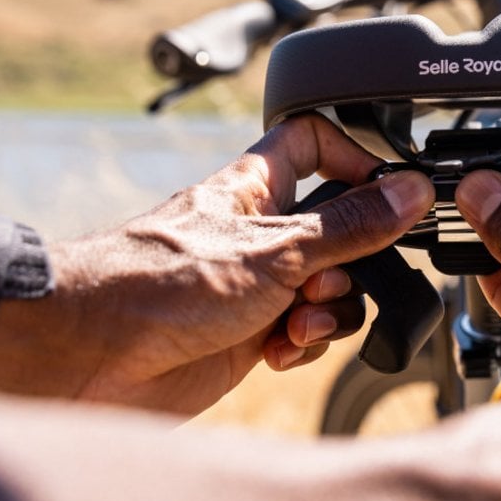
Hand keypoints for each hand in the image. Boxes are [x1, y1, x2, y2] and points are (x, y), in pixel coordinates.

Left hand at [0, 114, 433, 414]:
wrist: (91, 357)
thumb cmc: (157, 284)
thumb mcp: (274, 249)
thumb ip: (350, 226)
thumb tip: (409, 192)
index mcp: (258, 187)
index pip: (316, 143)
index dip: (355, 159)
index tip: (388, 192)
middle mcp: (260, 232)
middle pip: (341, 232)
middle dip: (352, 264)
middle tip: (328, 278)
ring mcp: (257, 284)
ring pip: (330, 289)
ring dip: (328, 311)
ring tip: (294, 322)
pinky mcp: (251, 334)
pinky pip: (305, 332)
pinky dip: (302, 343)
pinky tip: (278, 351)